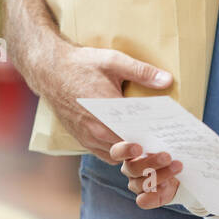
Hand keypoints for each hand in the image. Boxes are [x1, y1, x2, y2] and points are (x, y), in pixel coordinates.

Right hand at [31, 44, 173, 165]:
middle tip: (166, 151)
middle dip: (147, 153)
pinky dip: (118, 152)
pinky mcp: (81, 139)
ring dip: (132, 155)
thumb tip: (167, 80)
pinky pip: (104, 154)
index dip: (154, 143)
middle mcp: (96, 131)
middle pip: (129, 152)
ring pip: (117, 157)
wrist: (48, 70)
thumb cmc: (81, 64)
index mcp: (107, 113)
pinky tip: (130, 142)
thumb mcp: (113, 61)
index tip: (170, 144)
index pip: (137, 136)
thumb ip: (142, 72)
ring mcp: (87, 138)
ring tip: (151, 148)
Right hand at [111, 142, 181, 208]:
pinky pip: (144, 201)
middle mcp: (130, 168)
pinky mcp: (146, 198)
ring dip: (161, 175)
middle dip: (151, 162)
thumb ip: (162, 135)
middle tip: (167, 156)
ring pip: (141, 184)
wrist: (182, 168)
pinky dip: (154, 195)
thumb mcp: (166, 139)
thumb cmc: (170, 148)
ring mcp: (136, 184)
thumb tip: (166, 126)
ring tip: (177, 166)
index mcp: (129, 152)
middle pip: (133, 168)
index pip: (118, 152)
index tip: (139, 148)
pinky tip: (167, 186)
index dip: (126, 150)